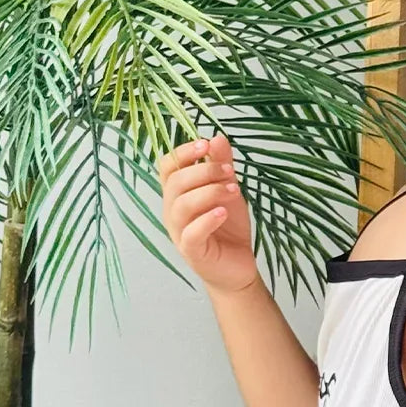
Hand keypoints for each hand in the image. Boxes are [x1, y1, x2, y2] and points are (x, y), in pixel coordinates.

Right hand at [159, 133, 259, 294]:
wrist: (237, 268)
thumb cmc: (228, 229)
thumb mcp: (229, 191)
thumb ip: (221, 166)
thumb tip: (217, 138)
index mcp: (177, 194)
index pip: (167, 167)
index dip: (182, 152)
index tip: (206, 145)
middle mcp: (172, 212)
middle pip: (175, 183)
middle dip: (203, 171)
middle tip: (229, 171)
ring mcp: (179, 232)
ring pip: (182, 205)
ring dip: (209, 192)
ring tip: (234, 190)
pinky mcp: (191, 252)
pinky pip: (192, 232)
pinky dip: (207, 219)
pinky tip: (223, 212)